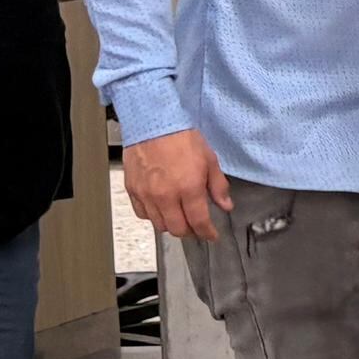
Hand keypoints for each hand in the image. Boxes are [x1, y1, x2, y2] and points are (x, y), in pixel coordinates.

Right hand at [124, 127, 234, 242]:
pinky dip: (152, 216)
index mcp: (188, 188)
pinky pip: (142, 213)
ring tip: (179, 217)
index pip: (199, 222)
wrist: (153, 123)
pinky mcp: (133, 190)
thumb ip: (218, 186)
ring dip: (171, 225)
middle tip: (196, 227)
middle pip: (177, 229)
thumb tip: (226, 205)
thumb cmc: (181, 137)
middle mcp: (166, 195)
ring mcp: (146, 194)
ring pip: (158, 225)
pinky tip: (160, 208)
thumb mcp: (209, 160)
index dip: (207, 233)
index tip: (211, 235)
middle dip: (190, 231)